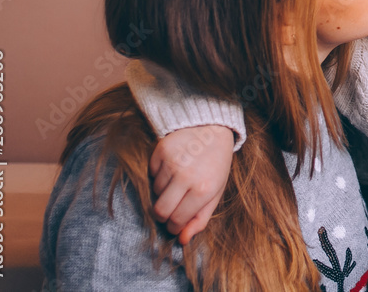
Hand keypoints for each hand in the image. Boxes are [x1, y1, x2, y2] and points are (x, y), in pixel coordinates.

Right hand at [150, 125, 233, 244]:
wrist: (213, 128)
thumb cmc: (216, 163)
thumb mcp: (216, 192)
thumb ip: (200, 219)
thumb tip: (182, 240)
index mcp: (204, 190)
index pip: (176, 221)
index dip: (175, 225)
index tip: (177, 222)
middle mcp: (186, 176)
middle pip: (160, 211)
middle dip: (164, 215)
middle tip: (172, 207)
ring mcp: (172, 162)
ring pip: (155, 192)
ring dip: (165, 190)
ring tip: (179, 179)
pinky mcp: (161, 150)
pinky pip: (151, 173)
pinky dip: (159, 174)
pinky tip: (173, 165)